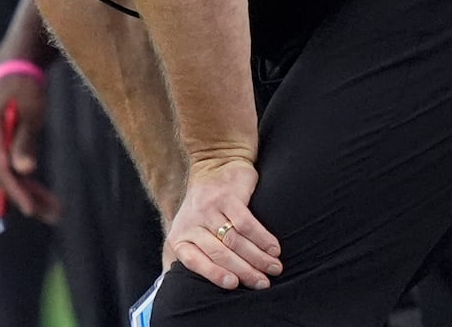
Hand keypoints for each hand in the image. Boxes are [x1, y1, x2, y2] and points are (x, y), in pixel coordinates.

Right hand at [0, 72, 60, 223]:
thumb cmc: (24, 89)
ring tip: (56, 212)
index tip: (31, 210)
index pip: (1, 171)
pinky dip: (27, 184)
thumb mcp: (30, 112)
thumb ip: (25, 141)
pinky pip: (11, 171)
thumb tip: (24, 171)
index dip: (16, 193)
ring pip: (9, 179)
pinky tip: (45, 199)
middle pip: (5, 180)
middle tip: (56, 215)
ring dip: (31, 196)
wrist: (14, 72)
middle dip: (30, 200)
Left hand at [163, 158, 281, 290]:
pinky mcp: (227, 197)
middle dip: (244, 271)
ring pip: (235, 240)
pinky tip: (274, 248)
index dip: (214, 274)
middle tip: (263, 283)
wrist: (216, 162)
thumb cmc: (206, 206)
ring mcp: (209, 208)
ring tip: (274, 268)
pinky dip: (262, 238)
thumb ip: (191, 254)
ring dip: (258, 258)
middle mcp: (192, 222)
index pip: (194, 261)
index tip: (234, 285)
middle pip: (220, 253)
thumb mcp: (189, 227)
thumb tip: (176, 290)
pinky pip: (246, 223)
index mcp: (180, 235)